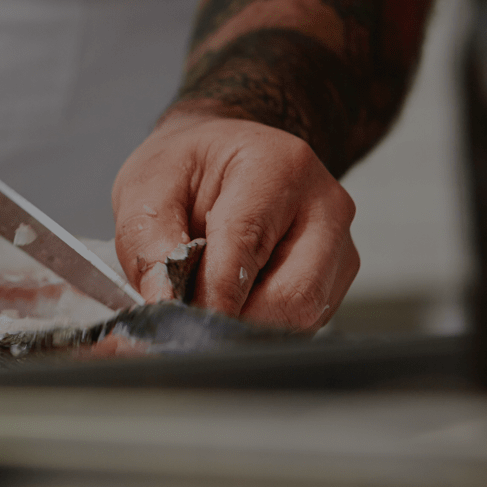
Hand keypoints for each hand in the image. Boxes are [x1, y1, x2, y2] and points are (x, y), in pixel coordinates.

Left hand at [112, 111, 358, 331]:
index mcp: (278, 167)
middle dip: (235, 322)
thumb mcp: (147, 186)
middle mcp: (324, 206)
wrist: (220, 158)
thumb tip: (162, 300)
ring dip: (248, 326)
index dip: (209, 298)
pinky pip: (305, 321)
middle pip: (293, 296)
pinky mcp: (337, 276)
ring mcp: (339, 244)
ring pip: (303, 317)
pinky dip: (261, 325)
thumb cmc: (189, 167)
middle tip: (188, 328)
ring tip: (206, 307)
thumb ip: (148, 241)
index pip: (246, 248)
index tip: (178, 325)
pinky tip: (232, 304)